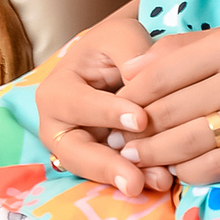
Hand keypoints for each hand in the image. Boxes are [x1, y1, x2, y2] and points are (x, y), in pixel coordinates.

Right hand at [35, 16, 174, 197]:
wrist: (116, 57)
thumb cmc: (116, 43)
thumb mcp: (122, 36)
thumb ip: (132, 57)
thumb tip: (143, 87)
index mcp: (56, 90)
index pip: (79, 104)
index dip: (108, 113)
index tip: (142, 119)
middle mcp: (58, 125)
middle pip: (76, 152)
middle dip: (107, 166)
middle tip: (134, 181)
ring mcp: (75, 147)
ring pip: (94, 170)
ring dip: (125, 177)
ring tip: (158, 182)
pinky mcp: (97, 159)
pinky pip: (112, 172)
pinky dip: (137, 175)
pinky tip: (162, 180)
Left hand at [114, 23, 219, 184]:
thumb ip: (188, 48)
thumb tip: (131, 68)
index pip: (164, 72)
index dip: (133, 95)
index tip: (118, 108)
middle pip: (171, 110)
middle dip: (138, 130)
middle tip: (119, 141)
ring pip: (188, 143)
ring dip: (155, 155)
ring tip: (137, 158)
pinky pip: (217, 167)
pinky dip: (189, 172)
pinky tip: (178, 170)